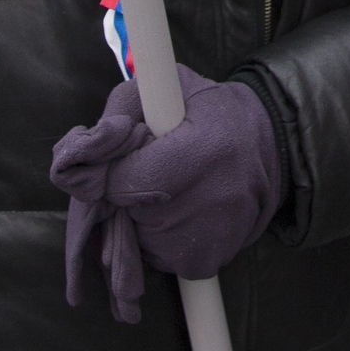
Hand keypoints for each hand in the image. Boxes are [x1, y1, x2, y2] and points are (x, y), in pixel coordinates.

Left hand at [52, 68, 285, 321]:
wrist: (272, 146)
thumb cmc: (211, 111)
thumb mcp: (168, 87)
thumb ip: (118, 111)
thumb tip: (77, 153)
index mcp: (201, 152)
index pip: (123, 182)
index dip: (111, 171)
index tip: (123, 157)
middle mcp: (208, 204)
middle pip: (127, 212)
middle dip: (125, 192)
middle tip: (152, 168)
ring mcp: (209, 241)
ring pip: (136, 239)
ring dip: (139, 217)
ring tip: (169, 188)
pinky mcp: (207, 263)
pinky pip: (155, 256)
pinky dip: (157, 237)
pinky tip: (181, 209)